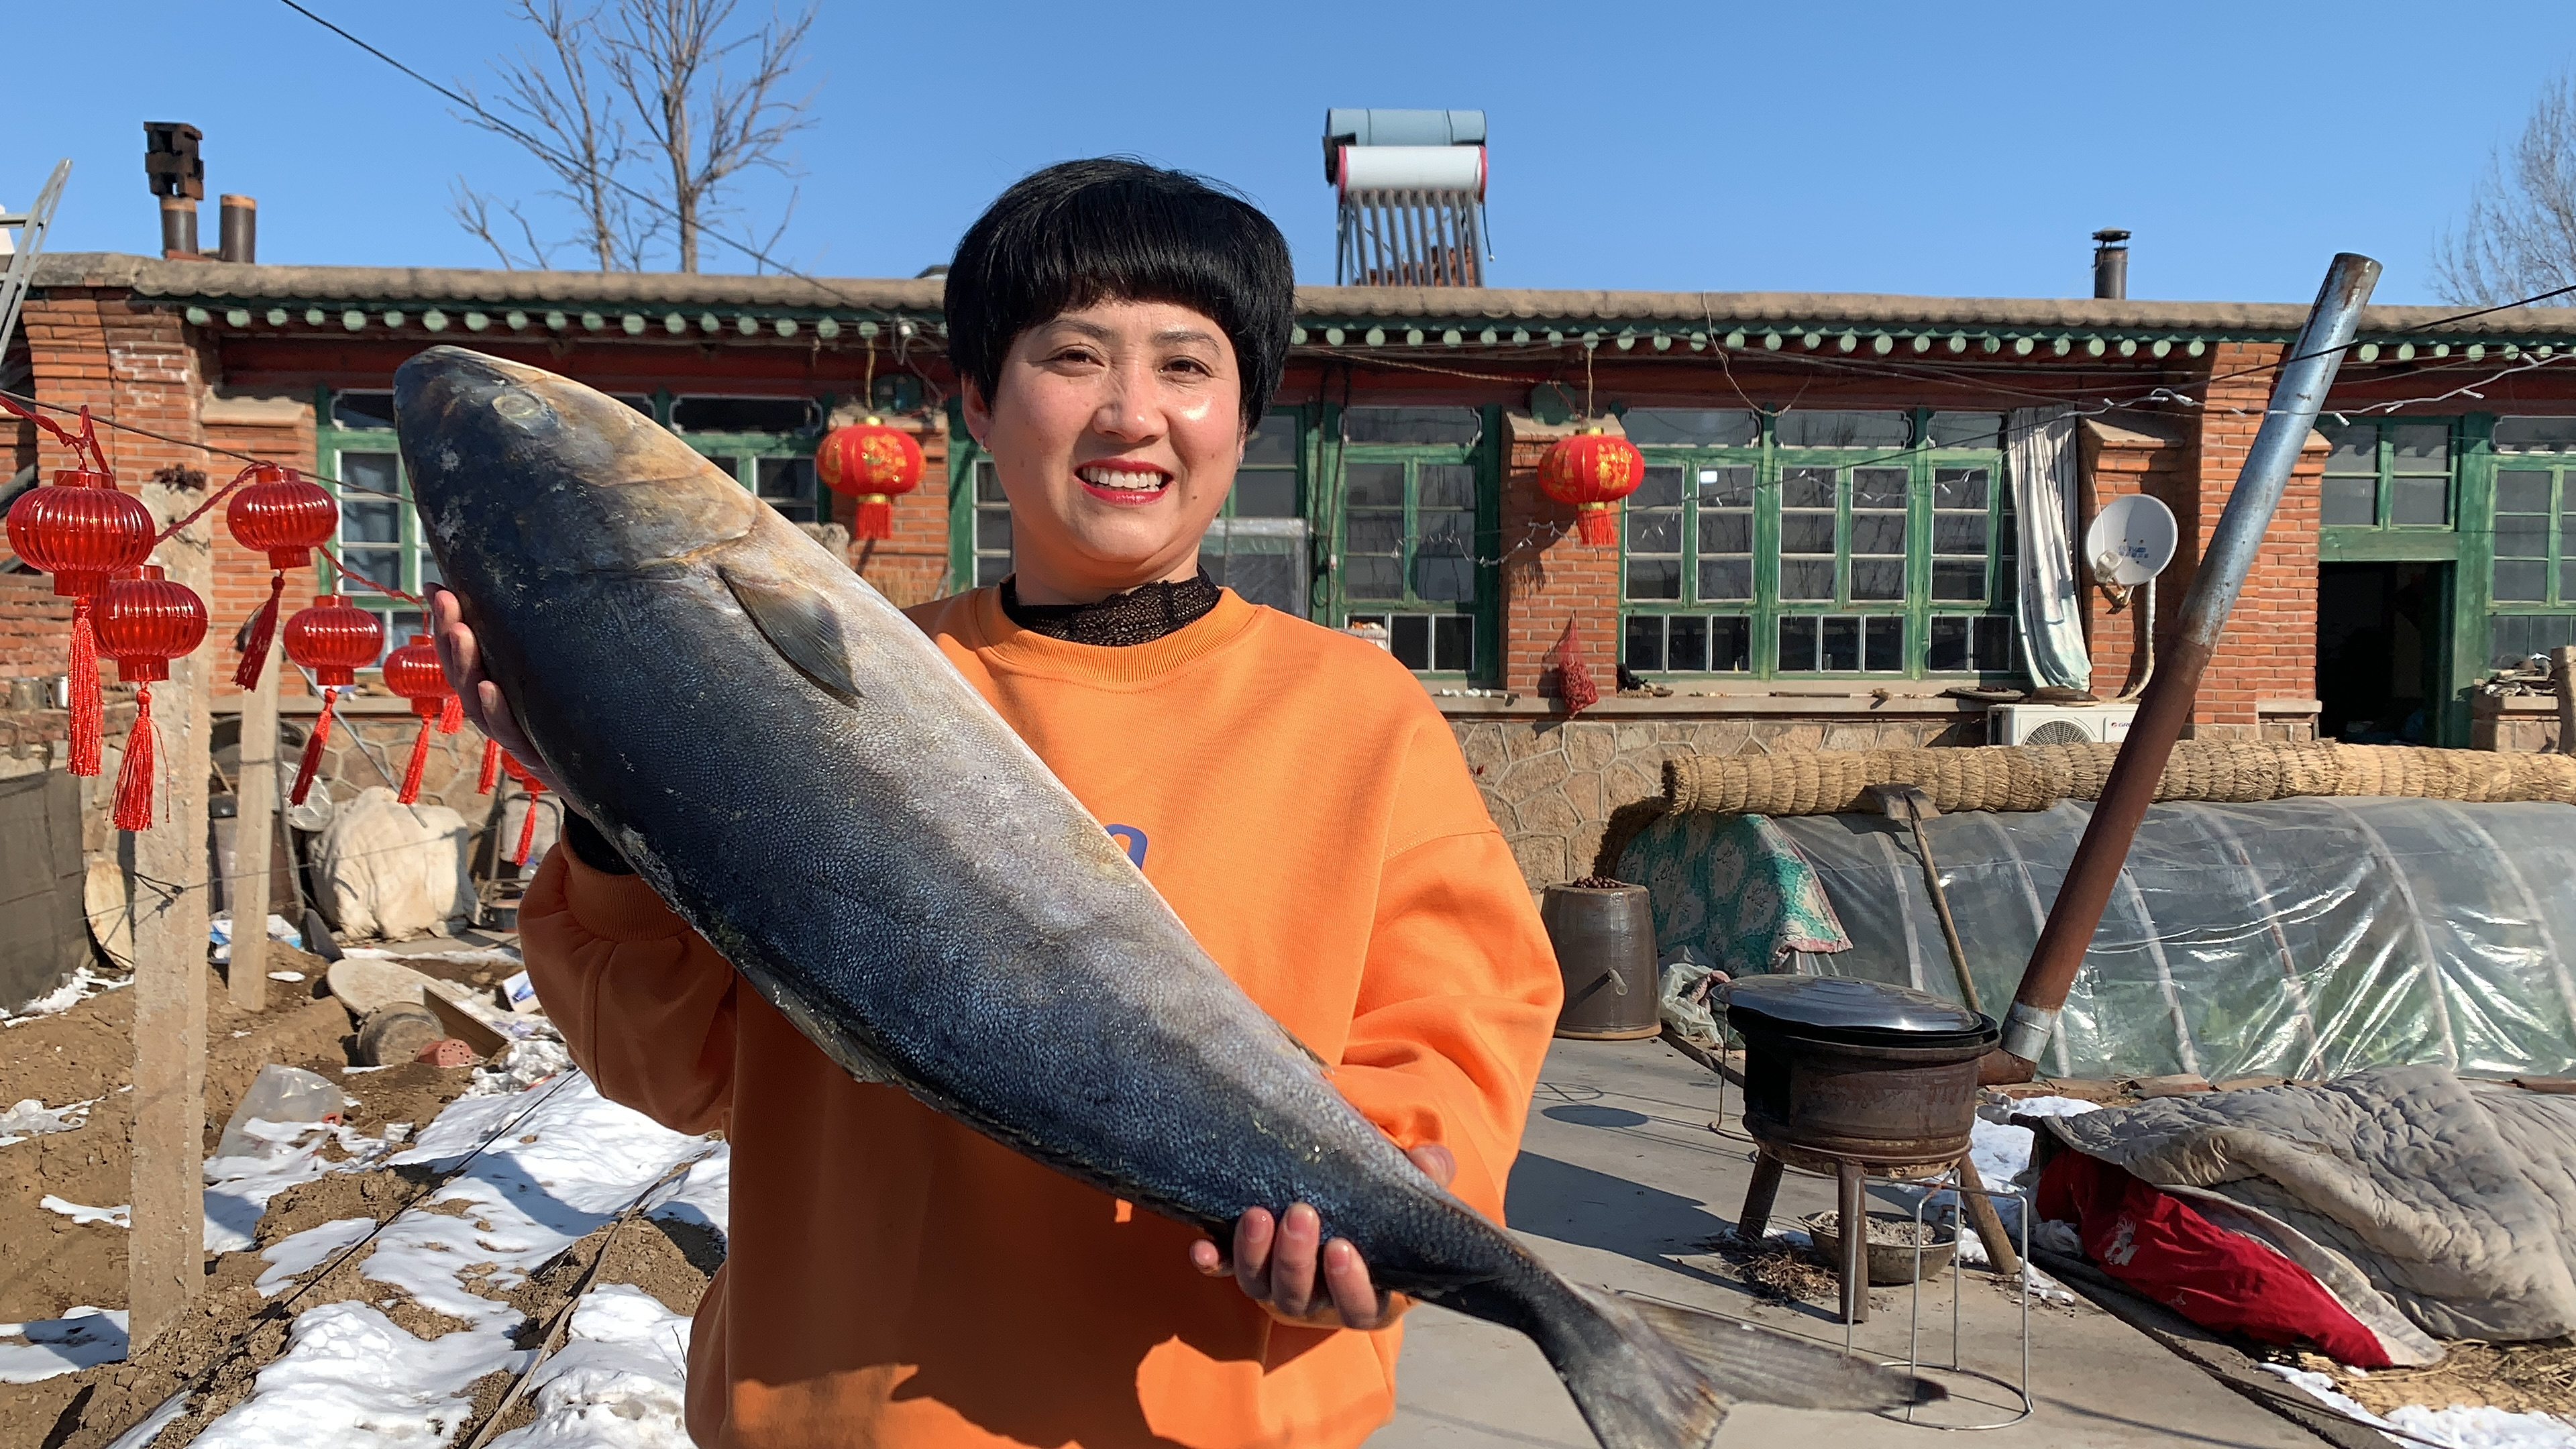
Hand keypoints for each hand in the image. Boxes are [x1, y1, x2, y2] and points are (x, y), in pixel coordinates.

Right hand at [428, 585, 566, 801]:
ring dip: (467, 666)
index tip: (437, 587)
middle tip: (446, 601)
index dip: (446, 623)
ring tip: (461, 633)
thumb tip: (535, 595)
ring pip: (479, 701)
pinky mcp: (536, 756)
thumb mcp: (559, 683)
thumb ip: (544, 649)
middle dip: (451, 636)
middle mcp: (499, 712)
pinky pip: (512, 734)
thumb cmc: (579, 728)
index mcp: (499, 692)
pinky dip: (498, 711)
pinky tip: (490, 689)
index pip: (464, 655)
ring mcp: (516, 734)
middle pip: (464, 674)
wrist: (607, 783)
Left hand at [1187, 1143, 1454, 1330]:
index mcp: (1368, 1296)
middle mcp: (1319, 1302)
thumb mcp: (1412, 1194)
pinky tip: (1201, 1248)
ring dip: (1256, 1255)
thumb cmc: (1387, 1212)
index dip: (1349, 1286)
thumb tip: (1429, 1160)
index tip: (1342, 1249)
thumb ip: (1428, 1177)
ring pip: (1261, 1287)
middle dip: (1296, 1260)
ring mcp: (1279, 1287)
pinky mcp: (1248, 1266)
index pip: (1359, 1308)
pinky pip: (1224, 1271)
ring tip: (1258, 1214)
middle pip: (1301, 1298)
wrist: (1347, 1203)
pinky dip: (1212, 1262)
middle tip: (1299, 1214)